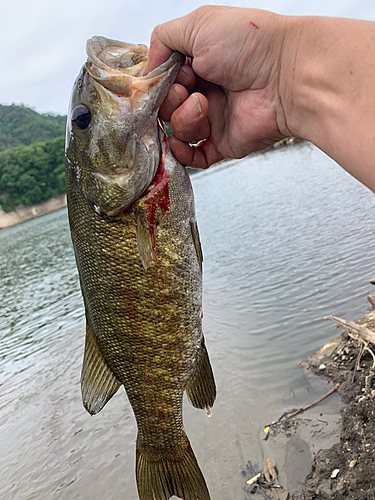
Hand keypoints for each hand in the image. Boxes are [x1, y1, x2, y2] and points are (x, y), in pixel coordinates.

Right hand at [148, 6, 291, 167]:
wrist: (286, 75)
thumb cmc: (250, 44)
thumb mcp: (198, 24)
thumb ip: (164, 39)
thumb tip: (149, 66)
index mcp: (198, 62)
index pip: (163, 80)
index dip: (158, 82)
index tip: (163, 78)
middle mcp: (205, 90)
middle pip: (166, 107)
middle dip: (170, 99)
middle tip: (187, 88)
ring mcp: (214, 118)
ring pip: (177, 130)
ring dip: (183, 118)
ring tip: (204, 105)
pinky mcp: (222, 143)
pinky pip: (193, 157)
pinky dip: (182, 152)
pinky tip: (181, 142)